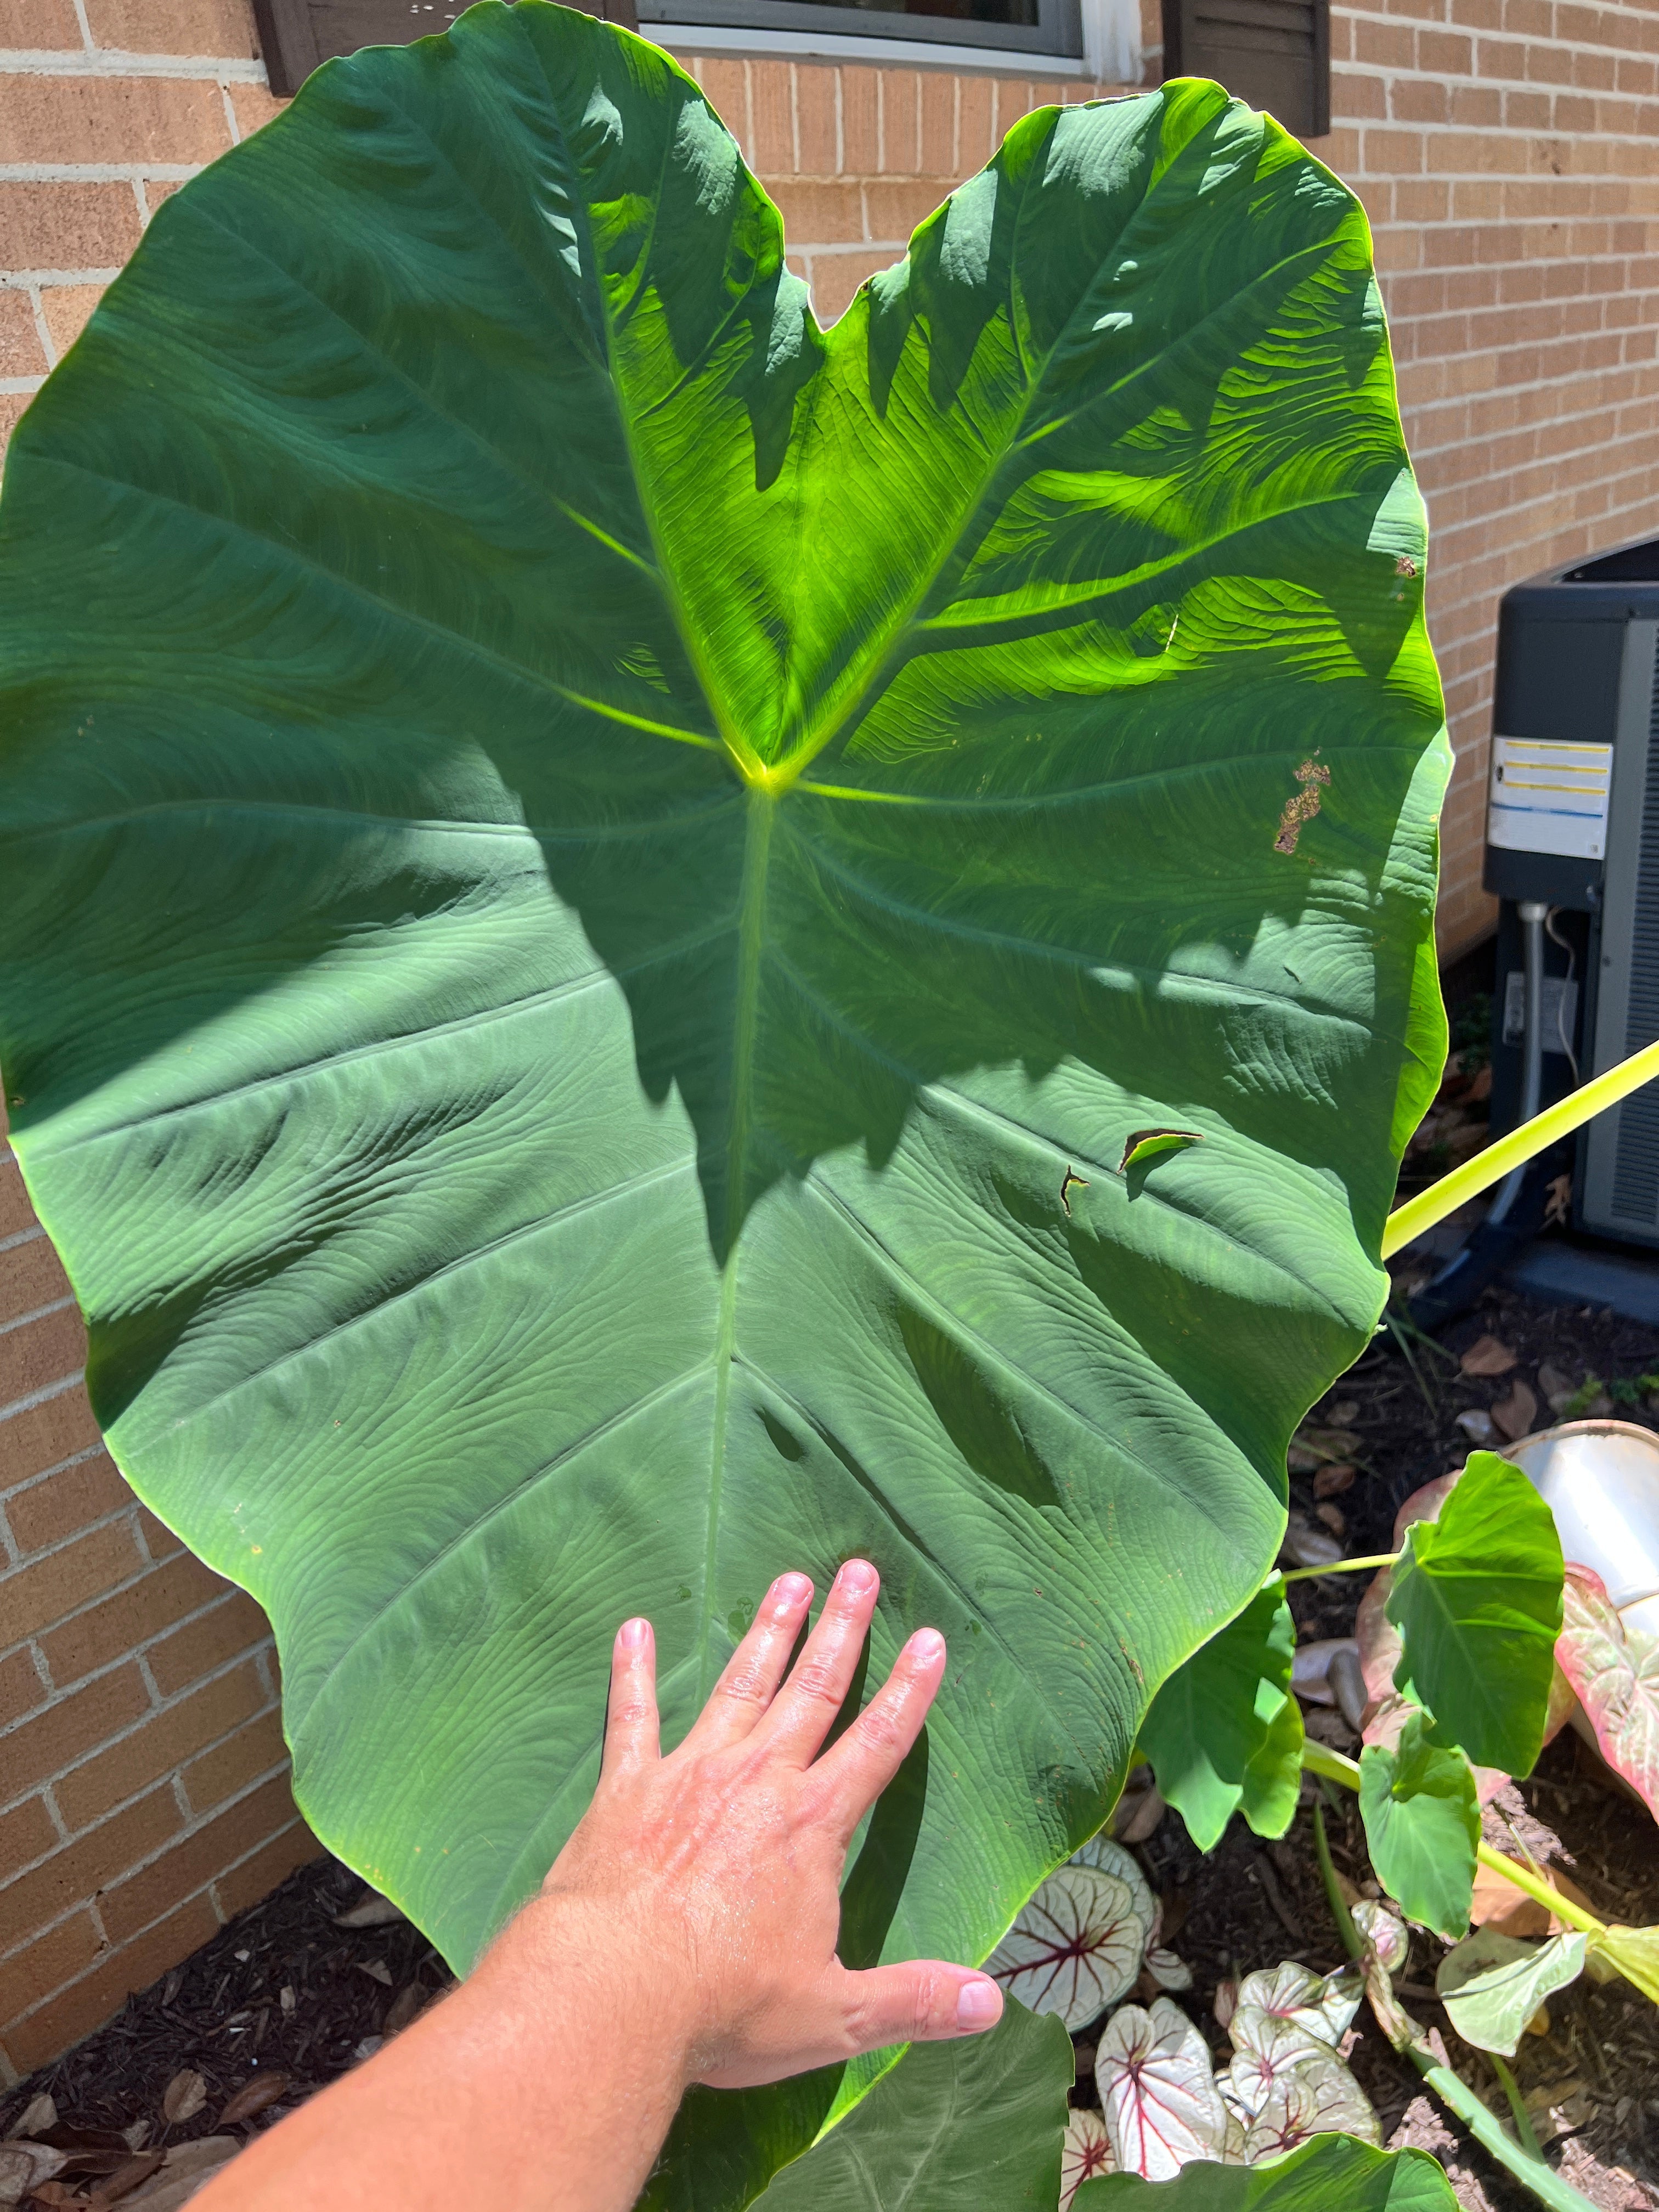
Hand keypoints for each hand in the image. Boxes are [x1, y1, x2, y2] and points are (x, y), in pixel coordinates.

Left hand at [534, 1559, 1003, 2089]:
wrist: (611, 1992)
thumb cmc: (724, 2006)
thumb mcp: (834, 2014)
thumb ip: (915, 2000)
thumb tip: (992, 2003)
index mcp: (812, 1826)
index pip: (877, 1743)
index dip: (908, 1690)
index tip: (930, 1637)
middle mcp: (757, 1780)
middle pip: (811, 1689)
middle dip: (841, 1628)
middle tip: (858, 1569)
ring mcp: (689, 1774)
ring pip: (739, 1685)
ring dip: (766, 1631)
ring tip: (788, 1581)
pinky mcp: (627, 1787)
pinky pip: (632, 1715)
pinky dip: (633, 1670)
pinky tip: (633, 1628)